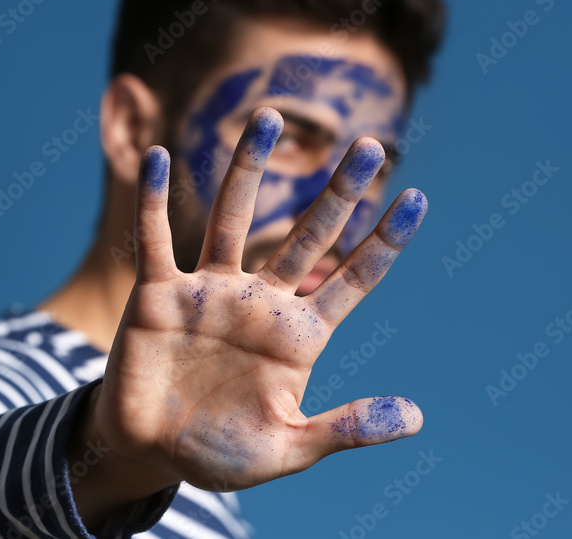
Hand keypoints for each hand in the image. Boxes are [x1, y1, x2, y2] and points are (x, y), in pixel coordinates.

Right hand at [74, 107, 427, 522]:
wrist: (152, 453)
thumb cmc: (223, 453)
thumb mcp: (289, 448)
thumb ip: (346, 428)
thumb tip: (418, 417)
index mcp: (299, 335)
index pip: (353, 278)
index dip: (385, 242)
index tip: (418, 199)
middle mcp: (260, 301)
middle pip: (309, 235)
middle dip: (339, 193)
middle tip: (370, 146)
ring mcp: (209, 292)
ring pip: (231, 218)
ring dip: (248, 169)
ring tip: (268, 117)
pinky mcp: (158, 294)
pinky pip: (155, 239)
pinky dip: (154, 201)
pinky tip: (159, 159)